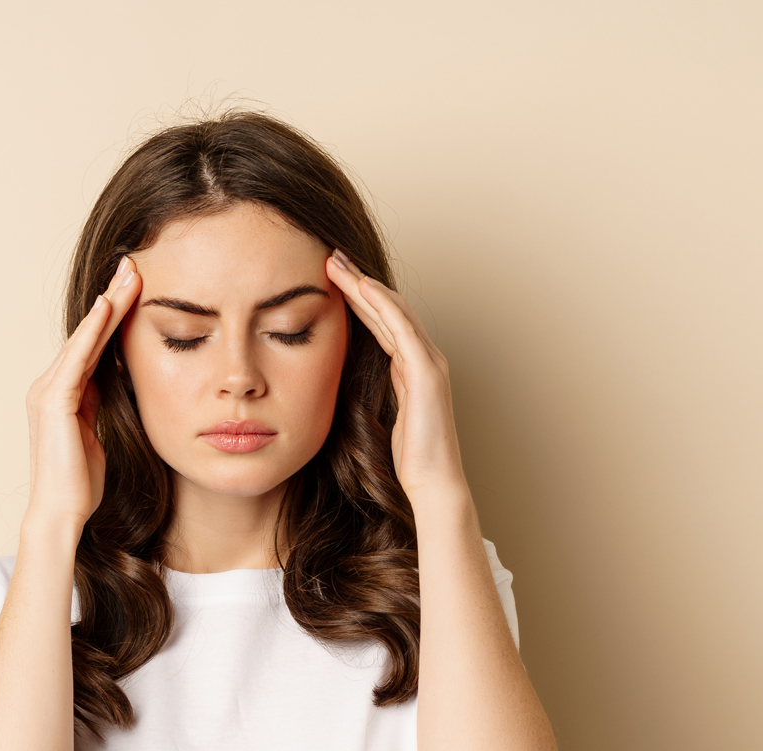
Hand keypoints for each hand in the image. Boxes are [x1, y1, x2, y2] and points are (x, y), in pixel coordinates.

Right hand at [23, 256, 141, 529]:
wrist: (63, 511)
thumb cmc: (82, 481)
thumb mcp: (99, 432)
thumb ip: (102, 404)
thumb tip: (117, 382)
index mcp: (63, 392)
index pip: (94, 344)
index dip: (114, 314)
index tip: (136, 286)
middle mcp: (50, 384)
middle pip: (89, 333)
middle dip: (113, 298)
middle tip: (134, 264)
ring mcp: (48, 390)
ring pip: (85, 339)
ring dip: (108, 305)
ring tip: (129, 275)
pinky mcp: (54, 401)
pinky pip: (78, 359)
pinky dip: (92, 332)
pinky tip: (107, 307)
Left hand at [325, 250, 466, 504]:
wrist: (432, 482)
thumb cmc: (408, 458)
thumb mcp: (382, 414)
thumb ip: (371, 390)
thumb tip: (342, 379)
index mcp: (413, 367)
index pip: (382, 322)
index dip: (358, 297)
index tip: (330, 278)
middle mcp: (425, 358)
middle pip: (387, 308)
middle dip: (358, 281)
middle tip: (330, 256)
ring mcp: (429, 362)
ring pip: (393, 311)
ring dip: (364, 284)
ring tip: (337, 263)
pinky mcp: (427, 372)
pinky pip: (402, 330)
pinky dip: (383, 306)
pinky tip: (363, 287)